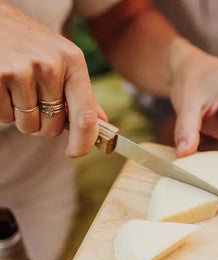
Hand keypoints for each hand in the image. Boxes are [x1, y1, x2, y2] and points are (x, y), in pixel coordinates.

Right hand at [0, 2, 99, 155]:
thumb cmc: (29, 44)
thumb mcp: (61, 60)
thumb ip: (81, 94)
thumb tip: (103, 123)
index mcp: (72, 62)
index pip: (86, 117)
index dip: (83, 143)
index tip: (75, 153)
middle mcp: (50, 65)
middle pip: (53, 127)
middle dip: (44, 123)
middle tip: (34, 99)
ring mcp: (21, 70)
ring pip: (27, 125)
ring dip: (21, 116)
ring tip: (15, 87)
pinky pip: (4, 117)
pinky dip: (3, 109)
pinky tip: (2, 85)